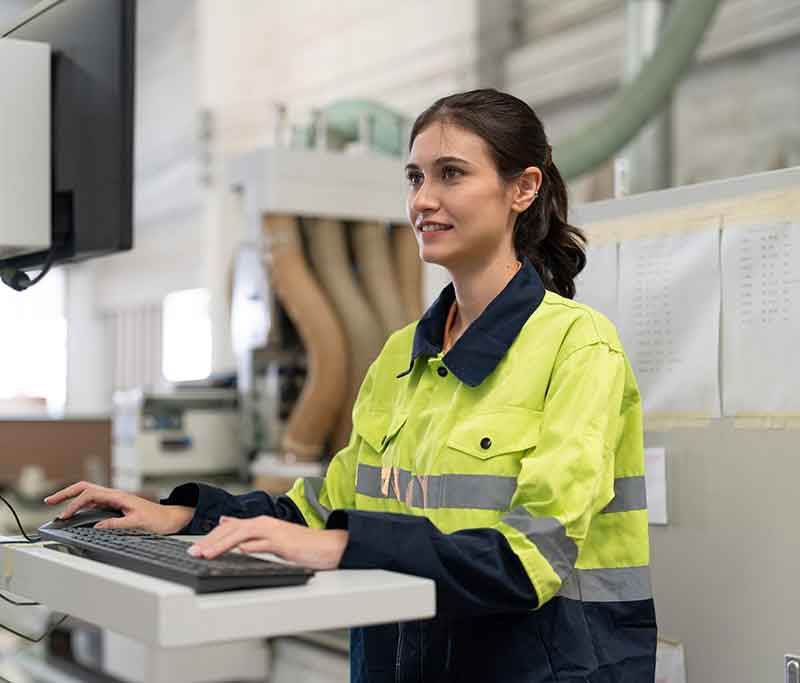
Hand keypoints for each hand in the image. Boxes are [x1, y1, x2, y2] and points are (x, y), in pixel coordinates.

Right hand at [44, 481, 193, 535]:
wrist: (171, 519)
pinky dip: (81, 506)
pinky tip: (74, 513)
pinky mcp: (115, 506)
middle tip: (49, 500)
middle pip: (85, 488)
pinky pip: (94, 503)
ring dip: (72, 499)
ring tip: (56, 507)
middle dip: (66, 493)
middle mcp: (115, 495)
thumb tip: (98, 526)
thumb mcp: (138, 524)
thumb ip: (118, 524)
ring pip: (88, 494)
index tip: (65, 515)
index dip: (75, 503)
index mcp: (119, 496)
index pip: (90, 494)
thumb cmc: (158, 519)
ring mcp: (114, 500)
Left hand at [187, 516, 347, 570]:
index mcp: (261, 523)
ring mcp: (275, 532)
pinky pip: (264, 543)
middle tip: (193, 553)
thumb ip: (253, 537)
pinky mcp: (284, 542)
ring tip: (207, 554)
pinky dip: (250, 546)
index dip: (211, 537)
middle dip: (210, 541)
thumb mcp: (273, 541)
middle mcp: (265, 523)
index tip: (195, 549)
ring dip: (223, 544)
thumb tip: (232, 530)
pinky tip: (238, 551)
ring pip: (243, 534)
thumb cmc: (301, 547)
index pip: (230, 528)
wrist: (327, 546)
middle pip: (232, 529)